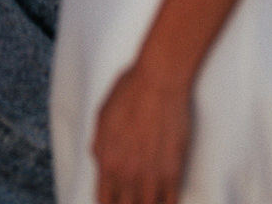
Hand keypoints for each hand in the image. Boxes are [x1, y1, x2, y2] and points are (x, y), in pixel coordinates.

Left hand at [91, 62, 192, 203]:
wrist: (158, 80)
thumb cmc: (130, 91)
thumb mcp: (102, 116)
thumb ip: (99, 145)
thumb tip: (99, 162)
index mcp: (107, 162)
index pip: (104, 201)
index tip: (115, 201)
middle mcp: (126, 175)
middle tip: (132, 198)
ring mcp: (151, 176)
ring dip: (147, 203)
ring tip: (148, 197)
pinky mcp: (173, 172)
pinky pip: (170, 203)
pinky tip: (166, 200)